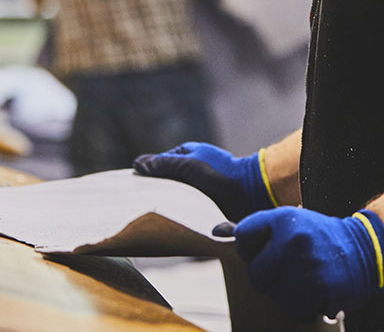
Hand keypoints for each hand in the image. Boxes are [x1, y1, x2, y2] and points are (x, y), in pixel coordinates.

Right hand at [133, 142, 274, 220]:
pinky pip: (185, 213)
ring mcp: (198, 189)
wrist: (255, 196)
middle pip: (164, 183)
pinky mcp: (205, 207)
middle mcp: (191, 171)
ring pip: (173, 200)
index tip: (129, 191)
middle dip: (152, 194)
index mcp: (186, 155)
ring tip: (149, 222)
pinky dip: (177, 218)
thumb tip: (137, 164)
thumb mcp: (189, 167)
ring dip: (165, 209)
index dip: (143, 177)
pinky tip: (169, 229)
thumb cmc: (222, 176)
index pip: (157, 165)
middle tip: (135, 209)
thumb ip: (163, 165)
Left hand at [227, 206, 383, 320]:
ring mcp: (307, 264)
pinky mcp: (320, 288)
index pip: (243, 237)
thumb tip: (216, 232)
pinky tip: (316, 291)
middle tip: (290, 269)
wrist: (368, 249)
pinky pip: (295, 308)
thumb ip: (256, 230)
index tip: (268, 251)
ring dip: (288, 294)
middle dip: (270, 277)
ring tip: (306, 279)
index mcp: (282, 217)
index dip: (252, 250)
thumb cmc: (321, 239)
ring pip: (275, 295)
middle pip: (256, 273)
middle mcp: (292, 238)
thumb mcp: (291, 222)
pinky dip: (304, 306)